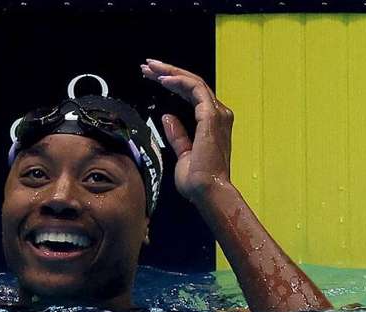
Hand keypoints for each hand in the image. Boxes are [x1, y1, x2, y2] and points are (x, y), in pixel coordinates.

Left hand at [141, 59, 233, 201]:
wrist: (207, 191)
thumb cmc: (197, 180)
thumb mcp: (183, 155)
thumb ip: (178, 135)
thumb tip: (167, 117)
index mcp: (212, 123)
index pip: (191, 95)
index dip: (172, 83)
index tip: (152, 78)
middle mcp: (218, 115)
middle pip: (191, 84)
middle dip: (168, 72)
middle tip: (147, 66)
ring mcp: (217, 114)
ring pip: (193, 82)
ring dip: (170, 72)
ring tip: (150, 68)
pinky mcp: (212, 116)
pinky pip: (195, 90)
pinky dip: (178, 81)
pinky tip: (162, 79)